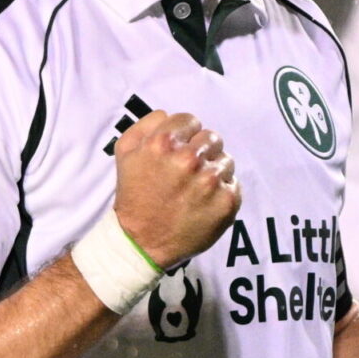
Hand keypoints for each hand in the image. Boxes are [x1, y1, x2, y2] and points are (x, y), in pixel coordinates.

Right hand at [112, 110, 241, 268]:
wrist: (141, 242)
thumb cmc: (133, 196)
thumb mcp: (125, 152)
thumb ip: (146, 125)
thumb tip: (168, 115)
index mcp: (164, 143)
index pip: (191, 120)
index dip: (184, 135)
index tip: (178, 151)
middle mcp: (189, 159)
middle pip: (212, 137)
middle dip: (201, 151)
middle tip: (188, 171)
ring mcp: (211, 181)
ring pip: (226, 160)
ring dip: (213, 171)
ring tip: (196, 189)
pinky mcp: (226, 202)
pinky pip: (234, 183)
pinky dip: (222, 191)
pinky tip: (205, 202)